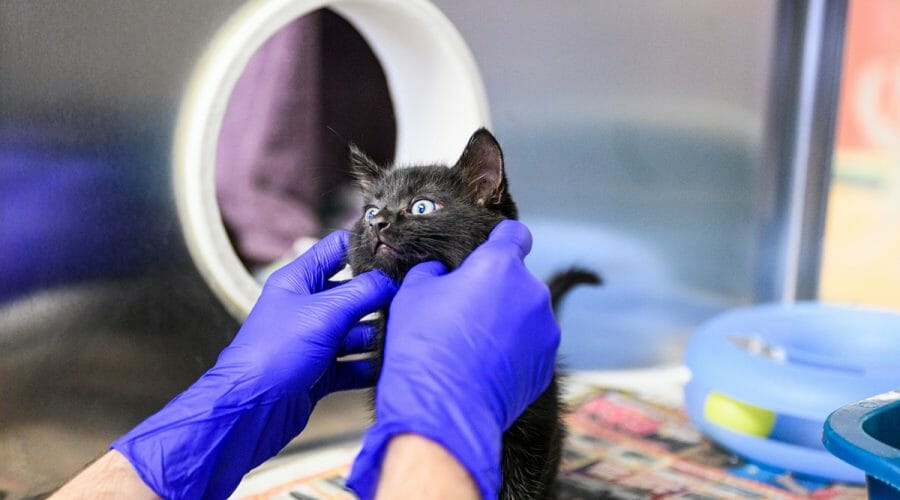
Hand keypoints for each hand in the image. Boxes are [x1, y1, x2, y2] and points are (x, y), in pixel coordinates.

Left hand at [111, 230, 396, 498]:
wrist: (250, 409)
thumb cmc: (273, 353)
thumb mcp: (323, 313)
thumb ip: (362, 293)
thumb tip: (390, 281)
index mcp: (298, 281)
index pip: (336, 249)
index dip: (365, 246)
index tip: (397, 250)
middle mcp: (306, 308)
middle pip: (353, 292)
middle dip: (380, 296)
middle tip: (410, 297)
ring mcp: (313, 340)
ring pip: (356, 330)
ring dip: (378, 334)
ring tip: (404, 334)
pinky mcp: (320, 371)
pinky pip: (353, 363)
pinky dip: (370, 365)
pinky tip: (389, 366)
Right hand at [347, 220, 560, 498]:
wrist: (444, 409)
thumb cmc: (424, 347)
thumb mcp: (413, 293)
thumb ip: (434, 270)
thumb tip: (442, 271)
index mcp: (500, 265)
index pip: (515, 234)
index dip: (500, 239)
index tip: (489, 249)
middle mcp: (532, 292)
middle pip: (516, 279)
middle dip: (495, 289)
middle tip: (463, 311)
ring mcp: (545, 329)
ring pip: (525, 314)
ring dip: (506, 321)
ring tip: (472, 345)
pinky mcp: (547, 363)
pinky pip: (530, 346)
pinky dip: (513, 351)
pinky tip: (484, 366)